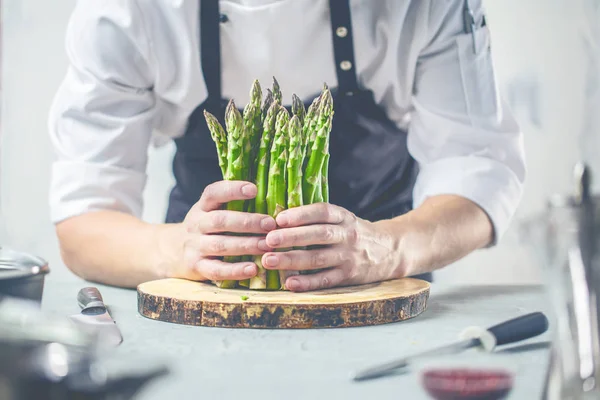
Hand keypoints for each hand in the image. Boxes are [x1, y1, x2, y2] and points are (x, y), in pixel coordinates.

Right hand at [171, 181, 275, 281]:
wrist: (171, 252)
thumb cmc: (204, 228)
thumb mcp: (210, 211)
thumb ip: (232, 205)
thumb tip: (270, 198)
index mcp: (202, 207)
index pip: (213, 193)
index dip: (233, 190)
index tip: (254, 189)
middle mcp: (196, 224)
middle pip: (220, 220)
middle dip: (247, 222)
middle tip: (270, 224)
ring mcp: (195, 246)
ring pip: (221, 245)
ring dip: (246, 245)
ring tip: (267, 245)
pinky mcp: (196, 267)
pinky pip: (216, 270)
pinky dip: (235, 270)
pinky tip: (253, 269)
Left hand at [261, 203, 404, 291]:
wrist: (390, 251)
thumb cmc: (354, 233)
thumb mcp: (343, 219)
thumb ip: (318, 219)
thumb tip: (278, 220)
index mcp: (344, 217)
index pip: (322, 212)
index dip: (301, 214)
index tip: (279, 218)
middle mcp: (348, 236)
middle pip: (318, 235)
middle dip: (291, 237)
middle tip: (268, 240)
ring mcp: (349, 257)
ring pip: (318, 258)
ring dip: (292, 260)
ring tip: (268, 260)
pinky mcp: (349, 277)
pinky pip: (326, 281)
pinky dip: (307, 283)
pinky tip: (289, 283)